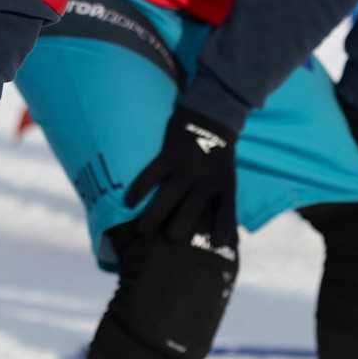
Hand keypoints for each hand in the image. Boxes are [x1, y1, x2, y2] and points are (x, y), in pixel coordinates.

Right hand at [126, 105, 239, 248]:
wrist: (212, 114)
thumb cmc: (218, 157)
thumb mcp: (228, 179)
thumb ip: (224, 205)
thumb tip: (227, 241)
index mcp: (225, 185)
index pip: (228, 211)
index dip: (223, 228)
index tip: (215, 244)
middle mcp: (208, 177)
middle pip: (192, 208)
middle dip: (178, 228)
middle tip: (167, 241)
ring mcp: (189, 165)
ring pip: (169, 194)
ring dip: (153, 215)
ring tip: (142, 232)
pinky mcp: (171, 153)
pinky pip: (152, 174)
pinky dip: (140, 189)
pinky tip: (129, 203)